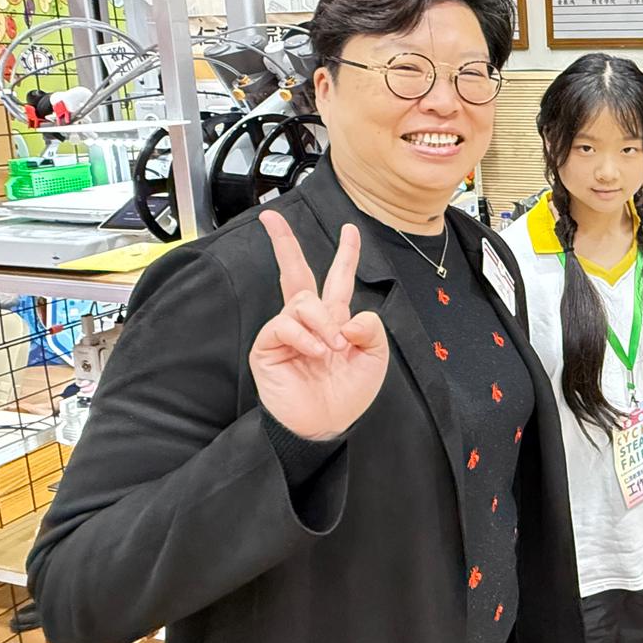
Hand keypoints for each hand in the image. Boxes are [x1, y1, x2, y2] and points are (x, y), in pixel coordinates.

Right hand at [250, 211, 388, 440]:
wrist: (324, 424)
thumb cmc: (348, 395)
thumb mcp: (375, 358)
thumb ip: (371, 329)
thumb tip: (348, 316)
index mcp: (336, 319)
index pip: (338, 279)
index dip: (346, 254)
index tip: (350, 230)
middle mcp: (308, 320)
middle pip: (296, 273)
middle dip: (284, 243)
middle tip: (271, 218)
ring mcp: (286, 331)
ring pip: (302, 301)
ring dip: (321, 322)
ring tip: (331, 349)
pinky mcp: (268, 346)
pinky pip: (284, 325)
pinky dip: (304, 337)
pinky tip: (314, 353)